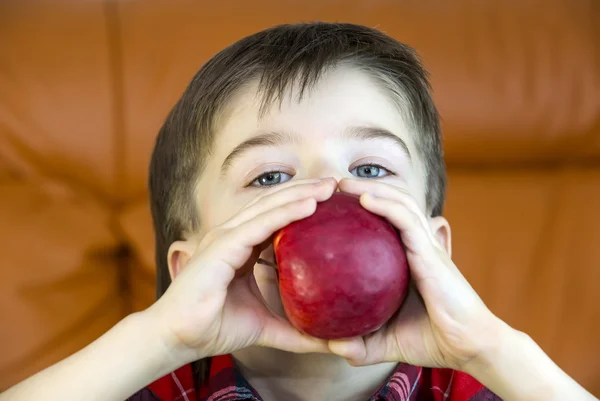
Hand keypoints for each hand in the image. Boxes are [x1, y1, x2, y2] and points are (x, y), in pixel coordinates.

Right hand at [146, 178, 337, 364]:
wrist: (179, 338)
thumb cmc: (215, 327)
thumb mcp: (266, 327)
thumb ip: (296, 331)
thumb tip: (332, 344)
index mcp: (243, 246)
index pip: (277, 217)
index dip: (304, 204)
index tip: (334, 201)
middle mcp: (234, 235)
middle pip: (276, 204)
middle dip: (307, 191)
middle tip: (339, 185)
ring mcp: (226, 237)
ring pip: (269, 207)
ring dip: (301, 194)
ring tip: (330, 186)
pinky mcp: (221, 246)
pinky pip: (259, 225)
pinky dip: (285, 212)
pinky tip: (309, 205)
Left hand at [328, 178, 502, 371]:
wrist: (469, 348)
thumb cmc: (431, 339)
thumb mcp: (387, 342)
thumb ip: (361, 344)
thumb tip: (330, 346)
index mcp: (406, 260)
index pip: (383, 222)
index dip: (361, 207)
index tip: (330, 207)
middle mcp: (416, 246)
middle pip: (390, 203)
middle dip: (362, 188)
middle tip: (333, 186)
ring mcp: (425, 246)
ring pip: (399, 202)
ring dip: (371, 187)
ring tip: (343, 184)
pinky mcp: (431, 253)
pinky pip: (406, 220)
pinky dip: (385, 205)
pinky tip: (363, 200)